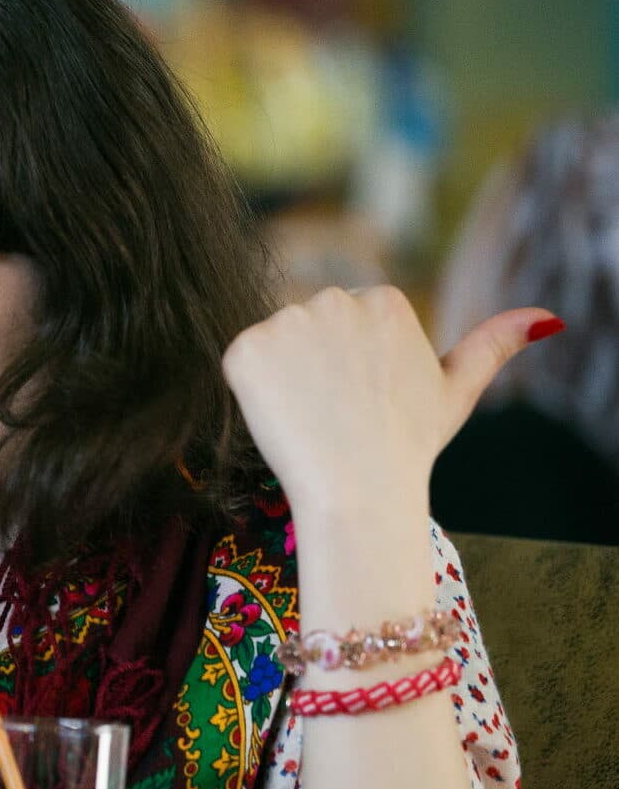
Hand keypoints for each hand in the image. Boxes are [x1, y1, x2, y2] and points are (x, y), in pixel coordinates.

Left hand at [220, 285, 558, 515]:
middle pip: (308, 328)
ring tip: (313, 416)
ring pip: (276, 345)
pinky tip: (280, 415)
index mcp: (382, 298)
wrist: (359, 490)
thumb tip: (546, 317)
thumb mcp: (454, 391)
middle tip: (338, 412)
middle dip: (315, 365)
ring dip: (284, 376)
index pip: (346, 321)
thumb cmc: (408, 445)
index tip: (365, 399)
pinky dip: (252, 391)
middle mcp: (333, 298)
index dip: (349, 366)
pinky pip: (242, 364)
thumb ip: (492, 345)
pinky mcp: (244, 349)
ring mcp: (285, 321)